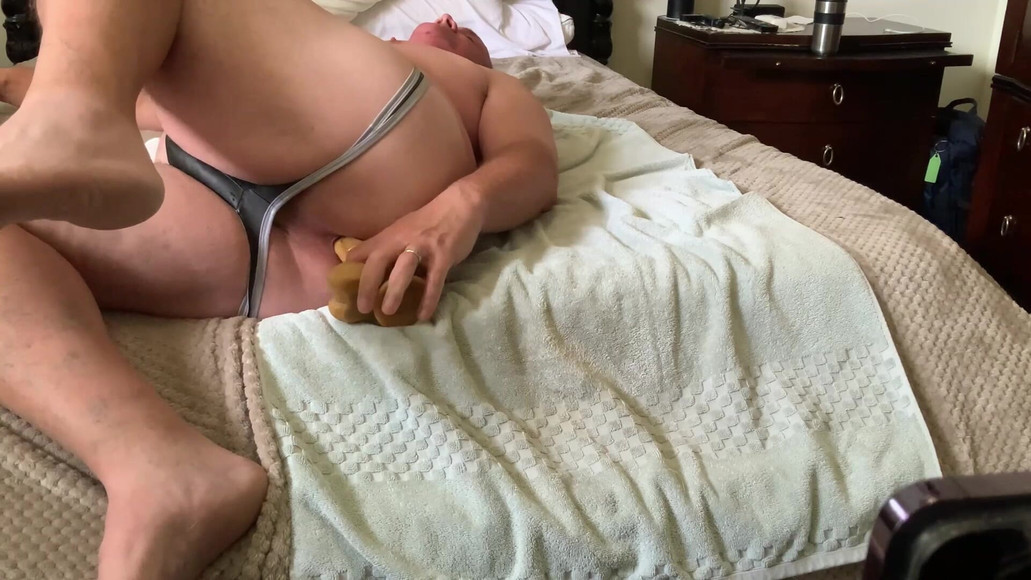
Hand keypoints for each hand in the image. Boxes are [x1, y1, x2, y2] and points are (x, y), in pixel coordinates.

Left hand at [346, 186, 483, 321]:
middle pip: (378, 261)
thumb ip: (387, 247)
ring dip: (394, 290)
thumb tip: (369, 270)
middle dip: (367, 284)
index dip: (348, 271)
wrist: (460, 204)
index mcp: (389, 236)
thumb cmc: (429, 221)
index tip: (341, 291)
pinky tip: (423, 315)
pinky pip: (435, 279)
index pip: (361, 252)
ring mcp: (424, 246)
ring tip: (387, 311)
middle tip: (362, 308)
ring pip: (404, 268)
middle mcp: (402, 239)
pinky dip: (429, 298)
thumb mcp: (402, 230)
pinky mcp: (444, 254)